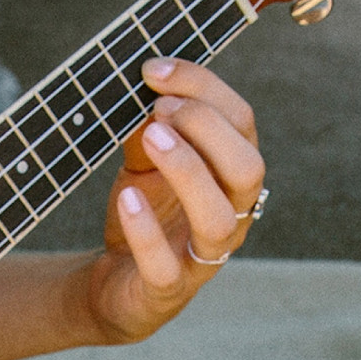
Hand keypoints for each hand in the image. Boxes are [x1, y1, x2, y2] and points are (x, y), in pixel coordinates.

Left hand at [84, 57, 264, 342]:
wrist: (113, 284)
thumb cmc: (141, 216)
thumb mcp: (143, 164)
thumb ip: (149, 131)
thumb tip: (149, 92)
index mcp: (231, 177)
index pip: (241, 124)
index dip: (204, 89)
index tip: (154, 70)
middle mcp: (231, 215)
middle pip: (247, 168)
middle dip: (207, 128)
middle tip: (159, 108)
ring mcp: (202, 256)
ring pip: (218, 217)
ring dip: (187, 170)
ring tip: (152, 138)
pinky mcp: (168, 289)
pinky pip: (167, 266)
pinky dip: (148, 230)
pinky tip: (128, 197)